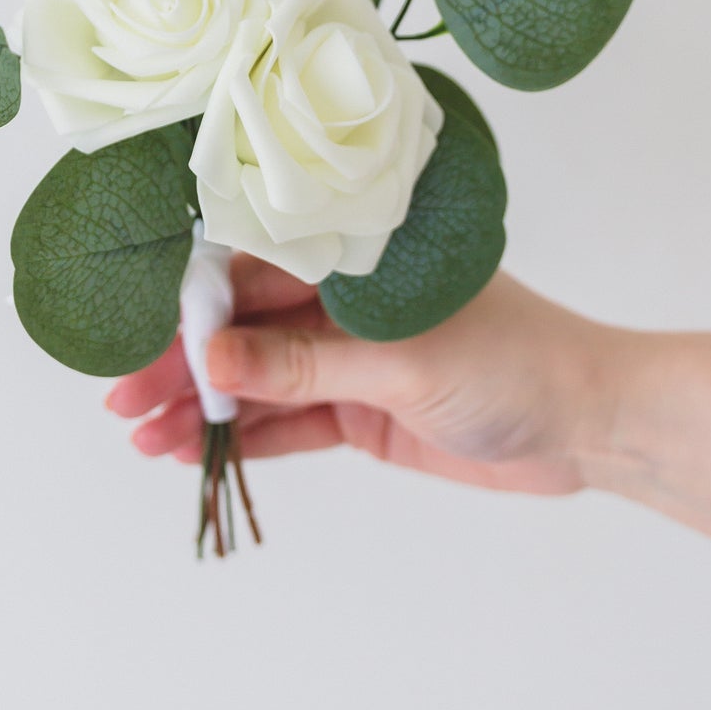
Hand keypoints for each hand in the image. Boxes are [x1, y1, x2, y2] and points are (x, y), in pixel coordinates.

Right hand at [106, 258, 620, 497]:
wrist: (591, 425)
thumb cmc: (516, 360)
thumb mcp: (402, 360)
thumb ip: (304, 366)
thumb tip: (210, 364)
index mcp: (358, 257)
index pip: (253, 263)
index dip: (188, 296)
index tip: (131, 323)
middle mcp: (346, 301)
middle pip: (243, 327)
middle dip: (179, 360)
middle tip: (119, 396)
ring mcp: (350, 358)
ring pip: (257, 381)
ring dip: (199, 406)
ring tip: (138, 435)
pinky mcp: (362, 412)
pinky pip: (286, 424)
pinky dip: (240, 439)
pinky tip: (188, 453)